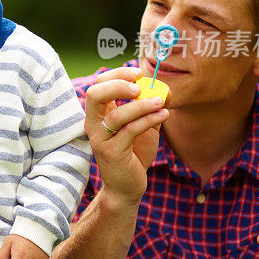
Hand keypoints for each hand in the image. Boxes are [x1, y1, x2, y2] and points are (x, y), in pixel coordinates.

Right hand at [84, 67, 168, 206]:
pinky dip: (148, 119)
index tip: (138, 72)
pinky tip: (163, 115)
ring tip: (160, 101)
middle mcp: (94, 124)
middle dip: (118, 84)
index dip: (117, 74)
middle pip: (95, 94)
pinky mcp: (111, 152)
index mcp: (98, 114)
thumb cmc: (133, 154)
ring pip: (116, 114)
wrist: (127, 186)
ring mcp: (100, 138)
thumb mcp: (142, 126)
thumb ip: (148, 108)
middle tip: (140, 85)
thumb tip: (165, 89)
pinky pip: (130, 130)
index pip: (99, 84)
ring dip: (141, 105)